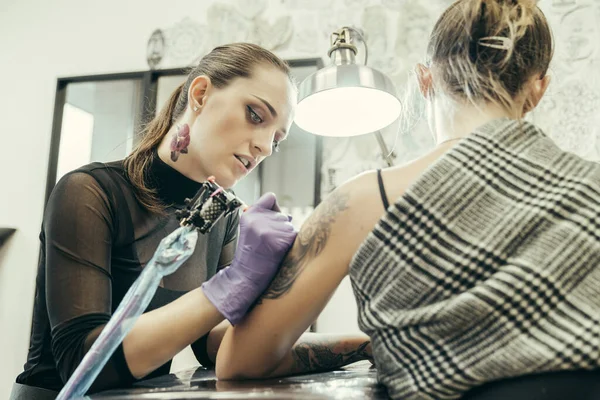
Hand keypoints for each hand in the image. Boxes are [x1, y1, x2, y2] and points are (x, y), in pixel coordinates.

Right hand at [202, 193, 296, 323]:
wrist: (246, 275)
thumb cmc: (251, 252)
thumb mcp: (250, 228)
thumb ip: (265, 216)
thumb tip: (290, 215)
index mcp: (249, 213)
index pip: (271, 197)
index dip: (274, 209)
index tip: (267, 223)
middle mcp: (258, 218)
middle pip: (283, 215)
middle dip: (281, 227)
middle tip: (267, 243)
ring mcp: (269, 229)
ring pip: (290, 226)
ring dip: (286, 237)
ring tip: (272, 248)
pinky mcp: (280, 241)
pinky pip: (295, 236)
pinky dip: (290, 245)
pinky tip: (278, 253)